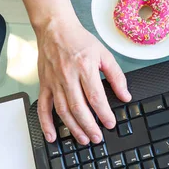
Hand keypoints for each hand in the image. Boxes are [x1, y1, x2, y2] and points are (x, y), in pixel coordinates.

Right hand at [35, 16, 131, 144]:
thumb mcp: (104, 54)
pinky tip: (52, 136)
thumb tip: (125, 95)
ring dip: (73, 128)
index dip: (103, 113)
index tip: (110, 123)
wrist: (55, 28)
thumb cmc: (79, 40)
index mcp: (85, 68)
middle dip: (89, 126)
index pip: (95, 96)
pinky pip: (43, 107)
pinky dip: (46, 124)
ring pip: (62, 110)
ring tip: (83, 139)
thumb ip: (116, 76)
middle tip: (97, 138)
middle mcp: (68, 76)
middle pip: (78, 107)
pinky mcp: (44, 84)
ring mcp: (54, 81)